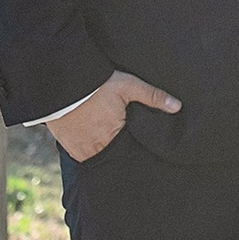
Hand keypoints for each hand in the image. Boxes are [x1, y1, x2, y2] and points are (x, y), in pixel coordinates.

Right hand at [43, 69, 180, 159]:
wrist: (60, 82)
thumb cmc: (96, 84)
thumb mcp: (128, 85)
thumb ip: (152, 96)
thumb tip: (178, 107)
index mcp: (114, 137)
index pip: (130, 152)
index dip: (134, 149)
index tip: (137, 146)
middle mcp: (96, 148)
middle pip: (112, 156)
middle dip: (118, 152)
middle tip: (122, 145)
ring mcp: (78, 149)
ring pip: (95, 157)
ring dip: (101, 151)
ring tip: (105, 142)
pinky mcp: (65, 145)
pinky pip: (79, 154)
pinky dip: (85, 149)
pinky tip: (90, 140)